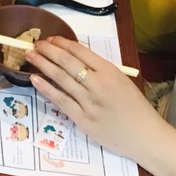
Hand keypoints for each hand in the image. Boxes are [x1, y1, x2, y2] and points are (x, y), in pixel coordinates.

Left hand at [26, 37, 165, 163]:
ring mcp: (89, 103)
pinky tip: (35, 79)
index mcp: (110, 71)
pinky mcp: (83, 120)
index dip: (61, 43)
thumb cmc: (135, 107)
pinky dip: (46, 88)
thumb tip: (72, 58)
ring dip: (43, 65)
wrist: (145, 136)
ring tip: (30, 56)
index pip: (80, 51)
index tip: (49, 39)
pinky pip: (61, 101)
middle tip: (34, 44)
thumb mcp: (121, 81)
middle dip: (48, 51)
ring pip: (61, 79)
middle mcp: (98, 85)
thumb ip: (99, 70)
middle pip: (67, 62)